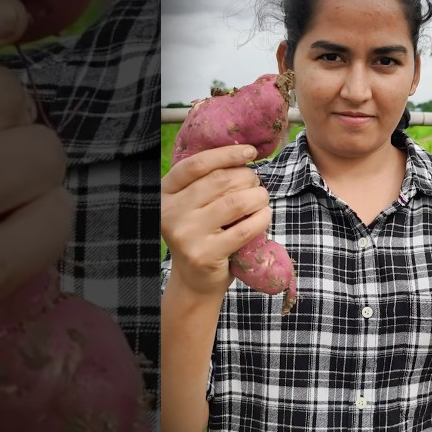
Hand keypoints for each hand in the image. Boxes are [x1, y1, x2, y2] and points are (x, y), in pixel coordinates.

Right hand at [161, 144, 271, 297]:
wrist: (195, 280)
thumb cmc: (201, 234)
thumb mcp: (194, 206)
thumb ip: (207, 183)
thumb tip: (244, 155)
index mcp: (166, 193)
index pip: (196, 165)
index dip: (226, 154)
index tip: (250, 152)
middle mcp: (171, 212)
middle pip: (220, 181)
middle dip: (247, 178)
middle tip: (256, 184)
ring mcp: (186, 234)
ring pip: (235, 202)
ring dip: (258, 196)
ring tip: (262, 198)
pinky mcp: (205, 254)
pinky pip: (244, 229)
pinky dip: (261, 218)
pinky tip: (264, 215)